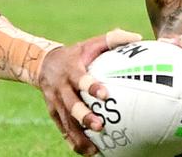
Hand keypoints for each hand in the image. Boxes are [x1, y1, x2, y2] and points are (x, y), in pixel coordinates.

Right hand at [37, 29, 141, 155]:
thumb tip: (138, 37)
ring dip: (79, 136)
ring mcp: (55, 102)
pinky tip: (87, 152)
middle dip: (84, 116)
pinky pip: (63, 129)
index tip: (105, 94)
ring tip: (94, 150)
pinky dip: (73, 142)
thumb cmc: (76, 54)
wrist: (43, 63)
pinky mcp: (53, 112)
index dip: (91, 85)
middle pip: (70, 104)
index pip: (80, 78)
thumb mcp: (90, 43)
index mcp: (71, 69)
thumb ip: (112, 39)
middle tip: (100, 126)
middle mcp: (61, 87)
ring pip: (66, 121)